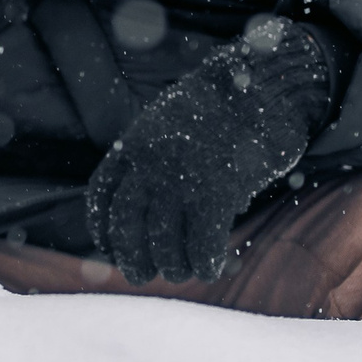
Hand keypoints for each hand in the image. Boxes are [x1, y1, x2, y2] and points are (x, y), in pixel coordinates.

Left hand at [85, 16, 340, 283]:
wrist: (259, 85)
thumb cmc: (221, 110)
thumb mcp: (173, 125)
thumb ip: (158, 161)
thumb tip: (159, 206)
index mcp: (133, 144)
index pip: (102, 196)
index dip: (103, 229)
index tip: (110, 250)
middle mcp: (149, 163)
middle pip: (126, 224)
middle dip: (130, 257)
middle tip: (142, 276)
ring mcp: (180, 177)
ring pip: (162, 240)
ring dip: (171, 266)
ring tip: (181, 273)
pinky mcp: (216, 191)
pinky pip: (202, 242)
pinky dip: (206, 263)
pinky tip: (214, 268)